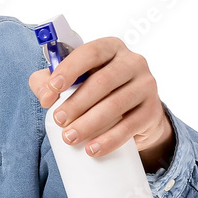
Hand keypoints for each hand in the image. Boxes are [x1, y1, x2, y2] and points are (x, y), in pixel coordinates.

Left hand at [28, 37, 174, 172]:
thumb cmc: (98, 91)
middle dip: (77, 102)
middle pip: (103, 81)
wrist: (136, 113)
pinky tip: (93, 148)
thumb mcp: (74, 80)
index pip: (90, 52)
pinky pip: (131, 126)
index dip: (69, 69)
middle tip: (58, 119)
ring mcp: (147, 85)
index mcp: (111, 48)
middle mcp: (133, 62)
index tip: (53, 88)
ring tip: (70, 137)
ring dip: (90, 123)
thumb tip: (44, 94)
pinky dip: (110, 139)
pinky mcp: (153, 111)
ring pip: (116, 104)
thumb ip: (49, 81)